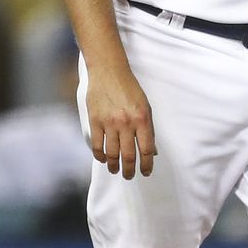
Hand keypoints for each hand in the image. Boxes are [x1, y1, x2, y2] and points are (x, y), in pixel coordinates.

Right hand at [85, 64, 155, 179]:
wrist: (108, 71)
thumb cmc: (129, 89)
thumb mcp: (145, 107)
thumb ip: (149, 129)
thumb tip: (152, 151)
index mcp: (142, 119)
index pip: (147, 149)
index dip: (147, 165)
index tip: (146, 172)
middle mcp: (126, 122)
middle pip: (129, 155)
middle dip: (130, 170)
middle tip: (129, 176)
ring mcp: (109, 122)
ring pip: (112, 153)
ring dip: (114, 166)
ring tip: (115, 170)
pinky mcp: (95, 120)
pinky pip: (97, 145)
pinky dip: (100, 156)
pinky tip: (103, 159)